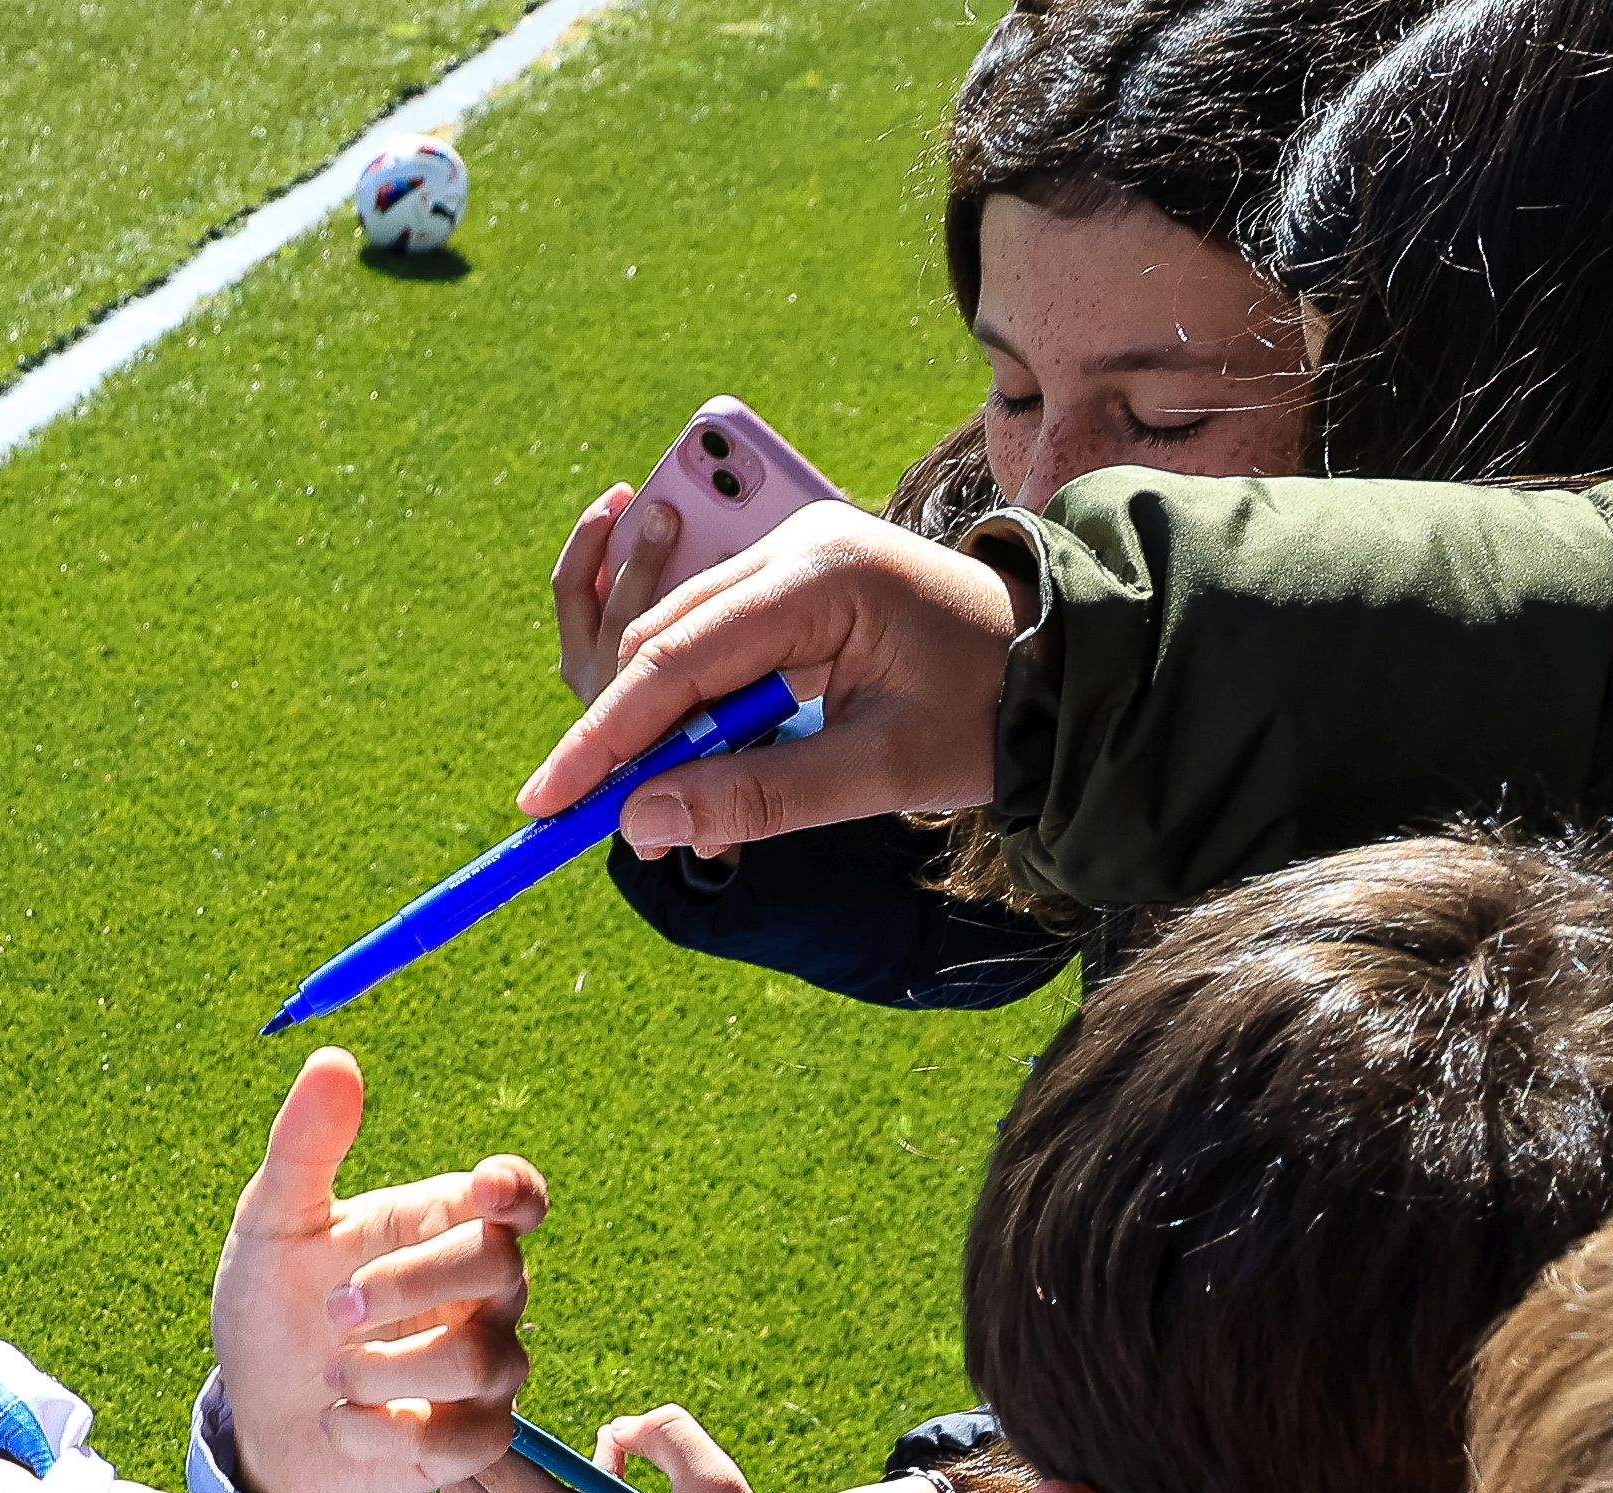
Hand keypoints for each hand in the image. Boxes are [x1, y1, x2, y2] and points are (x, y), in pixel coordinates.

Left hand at [209, 1047, 541, 1492]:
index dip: (514, 1191)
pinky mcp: (470, 1439)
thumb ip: (304, 1149)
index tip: (483, 1192)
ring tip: (331, 1375)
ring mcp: (483, 1367)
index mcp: (441, 1227)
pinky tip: (341, 1424)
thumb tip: (333, 1059)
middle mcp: (479, 1293)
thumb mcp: (272, 1227)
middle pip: (501, 1268)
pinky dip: (385, 1432)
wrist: (258, 1418)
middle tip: (336, 1306)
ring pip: (484, 1361)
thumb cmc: (275, 1312)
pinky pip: (463, 1438)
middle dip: (412, 1283)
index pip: (516, 1198)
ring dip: (387, 1369)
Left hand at [443, 1408, 814, 1492]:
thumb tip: (615, 1429)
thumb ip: (664, 1433)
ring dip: (502, 1479)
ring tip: (508, 1426)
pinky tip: (591, 1469)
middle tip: (455, 1402)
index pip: (495, 1474)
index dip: (476, 1422)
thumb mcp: (717, 1482)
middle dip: (459, 1455)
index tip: (471, 1381)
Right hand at [515, 502, 1021, 867]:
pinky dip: (699, 711)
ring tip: (668, 814)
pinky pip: (716, 644)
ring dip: (663, 731)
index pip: (676, 658)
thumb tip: (640, 824)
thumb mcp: (877, 771)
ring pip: (681, 643)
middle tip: (601, 828)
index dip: (604, 737)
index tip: (546, 802)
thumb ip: (758, 796)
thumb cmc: (989, 714)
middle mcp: (797, 544)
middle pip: (664, 642)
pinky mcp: (796, 580)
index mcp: (822, 574)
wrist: (1065, 666)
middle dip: (626, 740)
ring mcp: (794, 554)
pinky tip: (705, 769)